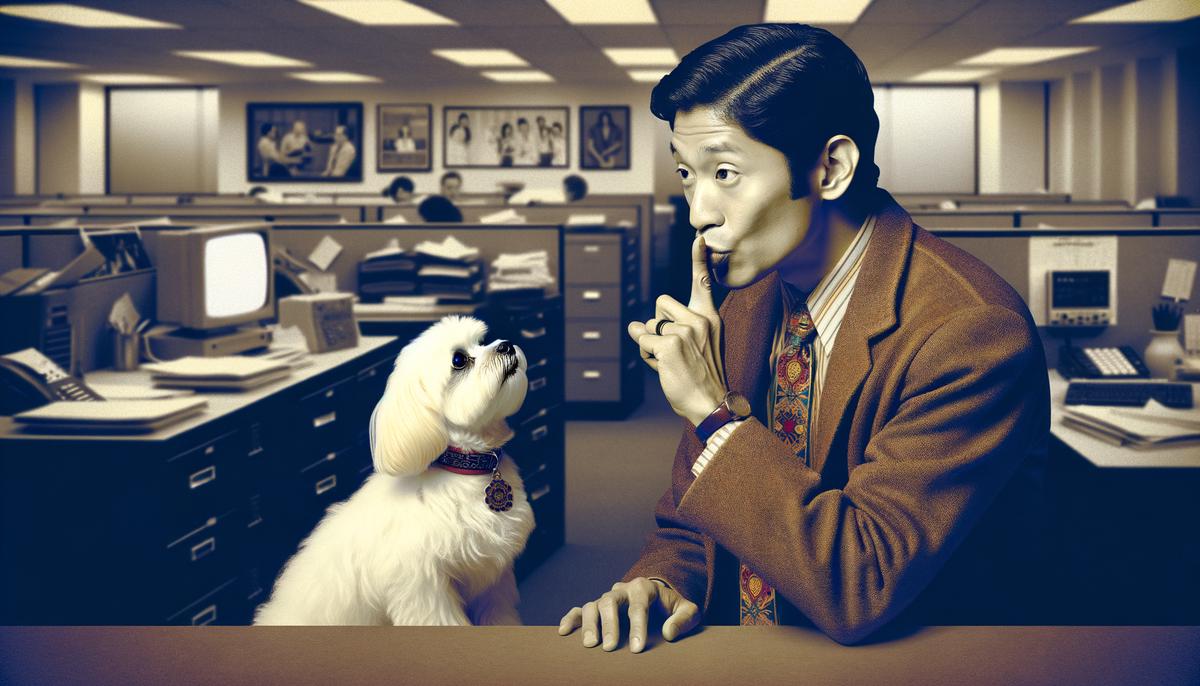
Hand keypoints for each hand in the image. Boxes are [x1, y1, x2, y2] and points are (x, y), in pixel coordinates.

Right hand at [558, 578, 700, 652]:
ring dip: (588, 624)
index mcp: (644, 587)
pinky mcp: (597, 607)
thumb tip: (668, 633)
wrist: (659, 599)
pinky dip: (570, 619)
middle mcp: (622, 590)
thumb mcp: (688, 610)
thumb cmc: (673, 608)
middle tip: (609, 648)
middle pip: (610, 602)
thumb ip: (684, 619)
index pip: (638, 605)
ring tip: (589, 645)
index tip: (637, 647)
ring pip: (592, 605)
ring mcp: (607, 598)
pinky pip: (579, 610)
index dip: (637, 626)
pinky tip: (563, 632)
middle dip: (609, 625)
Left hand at [629, 235, 726, 425]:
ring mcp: (685, 331)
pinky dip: (646, 354)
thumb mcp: (697, 346)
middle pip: (661, 303)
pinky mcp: (670, 345)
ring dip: (650, 343)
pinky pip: (642, 341)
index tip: (699, 238)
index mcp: (709, 318)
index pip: (702, 283)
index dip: (698, 260)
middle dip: (657, 324)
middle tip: (672, 349)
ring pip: (649, 324)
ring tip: (669, 361)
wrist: (710, 403)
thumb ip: (674, 330)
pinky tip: (662, 367)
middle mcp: (700, 320)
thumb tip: (637, 326)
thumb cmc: (701, 377)